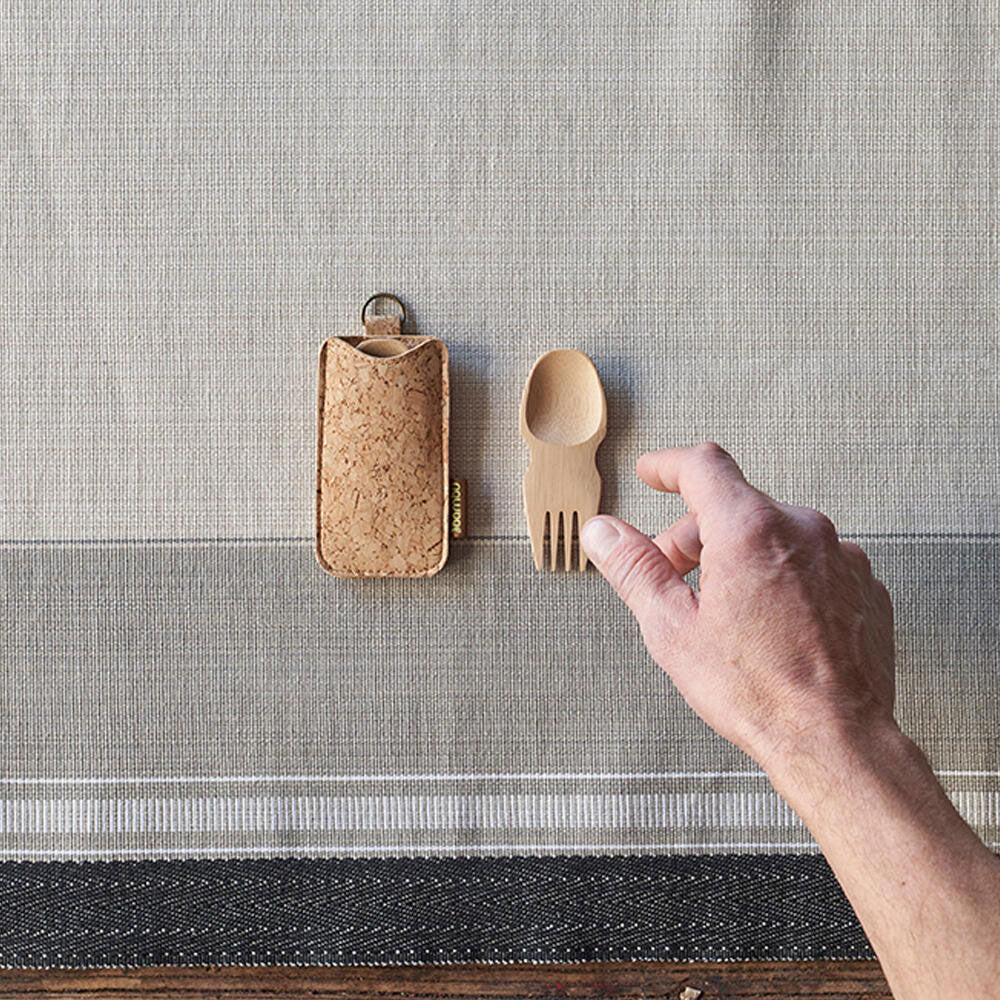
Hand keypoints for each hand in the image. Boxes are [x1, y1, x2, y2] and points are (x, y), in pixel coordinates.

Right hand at [580, 442, 895, 776]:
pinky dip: (783, 578)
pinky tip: (770, 624)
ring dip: (740, 557)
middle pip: (734, 506)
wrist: (835, 739)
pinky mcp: (863, 585)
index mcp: (750, 529)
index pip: (702, 466)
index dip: (667, 465)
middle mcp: (803, 529)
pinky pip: (811, 562)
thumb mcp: (671, 627)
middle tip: (674, 582)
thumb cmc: (760, 691)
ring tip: (726, 613)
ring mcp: (840, 556)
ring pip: (774, 534)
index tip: (652, 472)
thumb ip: (634, 567)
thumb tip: (603, 532)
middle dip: (695, 536)